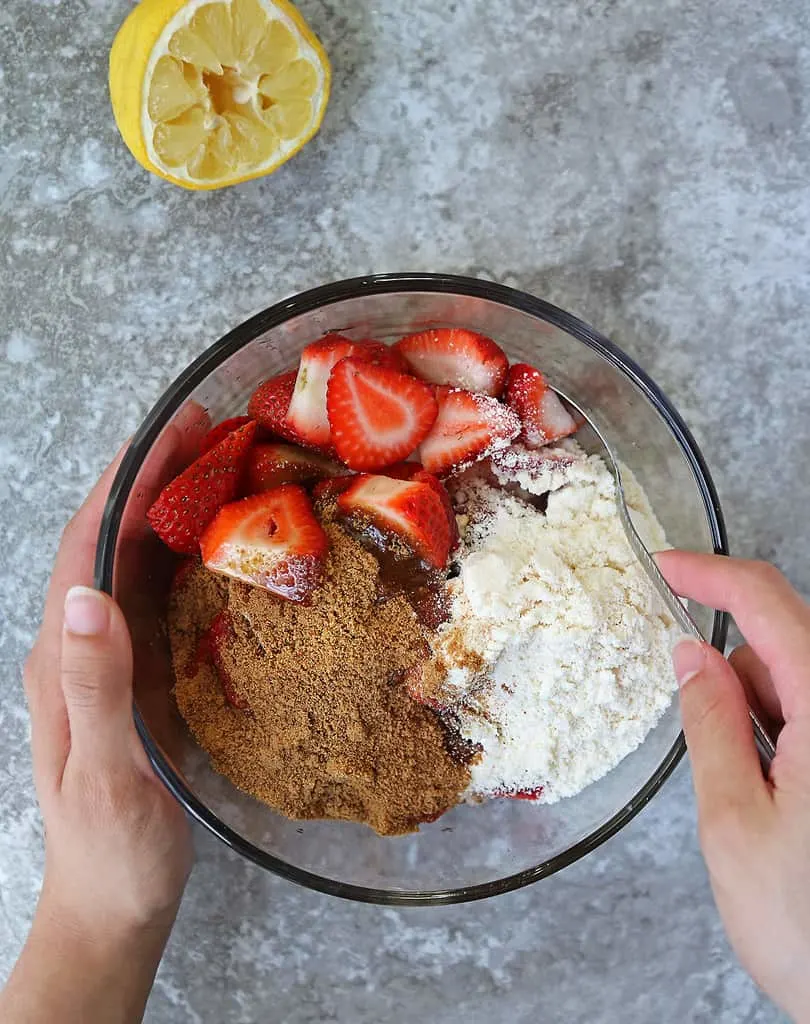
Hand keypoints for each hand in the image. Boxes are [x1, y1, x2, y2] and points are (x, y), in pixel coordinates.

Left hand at [1, 447, 192, 1022]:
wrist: (111, 906)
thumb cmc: (111, 850)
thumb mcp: (106, 774)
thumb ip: (96, 685)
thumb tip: (88, 593)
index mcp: (63, 659)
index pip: (86, 549)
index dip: (123, 485)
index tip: (169, 435)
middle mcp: (80, 647)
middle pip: (108, 542)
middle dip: (150, 479)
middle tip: (210, 430)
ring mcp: (107, 662)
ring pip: (133, 564)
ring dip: (169, 509)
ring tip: (222, 466)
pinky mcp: (137, 678)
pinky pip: (156, 600)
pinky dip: (183, 557)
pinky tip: (219, 542)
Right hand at [657, 551, 809, 1023]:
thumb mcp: (734, 822)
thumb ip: (712, 725)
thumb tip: (691, 656)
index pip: (769, 604)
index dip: (711, 576)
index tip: (666, 567)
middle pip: (786, 642)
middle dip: (732, 671)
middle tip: (708, 734)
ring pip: (799, 681)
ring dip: (759, 712)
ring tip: (756, 794)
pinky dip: (782, 735)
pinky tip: (781, 797)